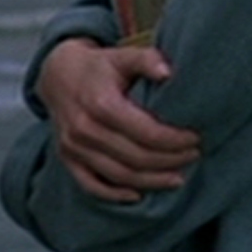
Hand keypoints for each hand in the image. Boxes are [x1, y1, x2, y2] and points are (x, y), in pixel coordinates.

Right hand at [36, 38, 200, 202]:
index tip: (195, 138)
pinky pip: (92, 185)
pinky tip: (139, 194)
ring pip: (119, 175)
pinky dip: (116, 195)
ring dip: (152, 181)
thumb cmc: (97, 67)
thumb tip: (168, 72)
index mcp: (101, 103)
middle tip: (193, 156)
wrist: (57, 75)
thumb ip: (146, 59)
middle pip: (136, 157)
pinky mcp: (67, 158)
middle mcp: (84, 128)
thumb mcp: (121, 56)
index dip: (175, 140)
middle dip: (170, 160)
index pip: (147, 133)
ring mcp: (73, 146)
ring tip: (178, 177)